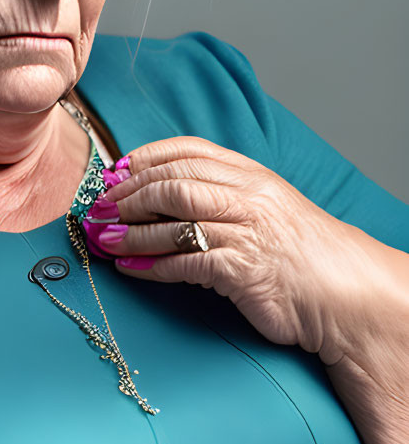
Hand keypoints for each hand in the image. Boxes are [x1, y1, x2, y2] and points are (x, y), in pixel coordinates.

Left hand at [84, 136, 379, 365]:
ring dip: (131, 231)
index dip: (144, 159)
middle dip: (129, 195)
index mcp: (250, 174)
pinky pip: (184, 263)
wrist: (344, 293)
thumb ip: (221, 193)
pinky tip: (130, 268)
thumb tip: (160, 194)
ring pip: (173, 221)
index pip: (186, 151)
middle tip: (100, 208)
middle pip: (172, 182)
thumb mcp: (264, 206)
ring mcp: (245, 231)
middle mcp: (246, 196)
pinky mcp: (241, 270)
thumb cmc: (297, 252)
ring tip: (104, 239)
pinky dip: (150, 265)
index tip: (114, 172)